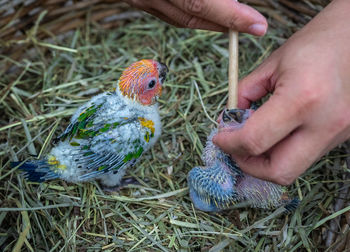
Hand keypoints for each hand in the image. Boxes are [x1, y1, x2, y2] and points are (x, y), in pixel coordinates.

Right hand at [122, 0, 266, 34]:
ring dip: (211, 23)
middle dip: (226, 23)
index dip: (232, 15)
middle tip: (253, 25)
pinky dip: (193, 17)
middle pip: (193, 14)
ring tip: (235, 21)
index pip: (201, 1)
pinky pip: (170, 14)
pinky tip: (209, 16)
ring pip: (181, 18)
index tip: (258, 26)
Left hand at [213, 0, 349, 184]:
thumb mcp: (271, 64)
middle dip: (249, 165)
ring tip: (254, 138)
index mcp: (302, 99)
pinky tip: (277, 132)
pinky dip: (284, 151)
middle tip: (236, 148)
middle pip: (278, 172)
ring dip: (266, 160)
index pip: (254, 141)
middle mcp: (325, 124)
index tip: (219, 137)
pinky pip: (305, 156)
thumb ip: (243, 95)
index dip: (229, 143)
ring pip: (293, 169)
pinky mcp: (343, 136)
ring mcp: (338, 134)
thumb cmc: (315, 43)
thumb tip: (228, 120)